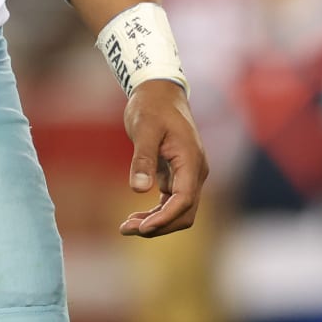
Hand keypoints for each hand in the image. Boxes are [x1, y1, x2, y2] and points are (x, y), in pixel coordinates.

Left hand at [118, 80, 206, 237]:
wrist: (159, 92)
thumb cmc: (152, 107)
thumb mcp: (144, 129)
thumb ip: (143, 158)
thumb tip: (139, 189)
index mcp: (191, 161)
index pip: (184, 200)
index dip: (165, 218)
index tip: (141, 228)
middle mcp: (195, 171)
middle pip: (184, 212)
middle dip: (159, 225)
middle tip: (126, 228)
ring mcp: (188, 174)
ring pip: (179, 210)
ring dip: (156, 221)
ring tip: (126, 226)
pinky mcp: (178, 175)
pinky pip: (171, 202)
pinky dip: (156, 212)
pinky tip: (136, 217)